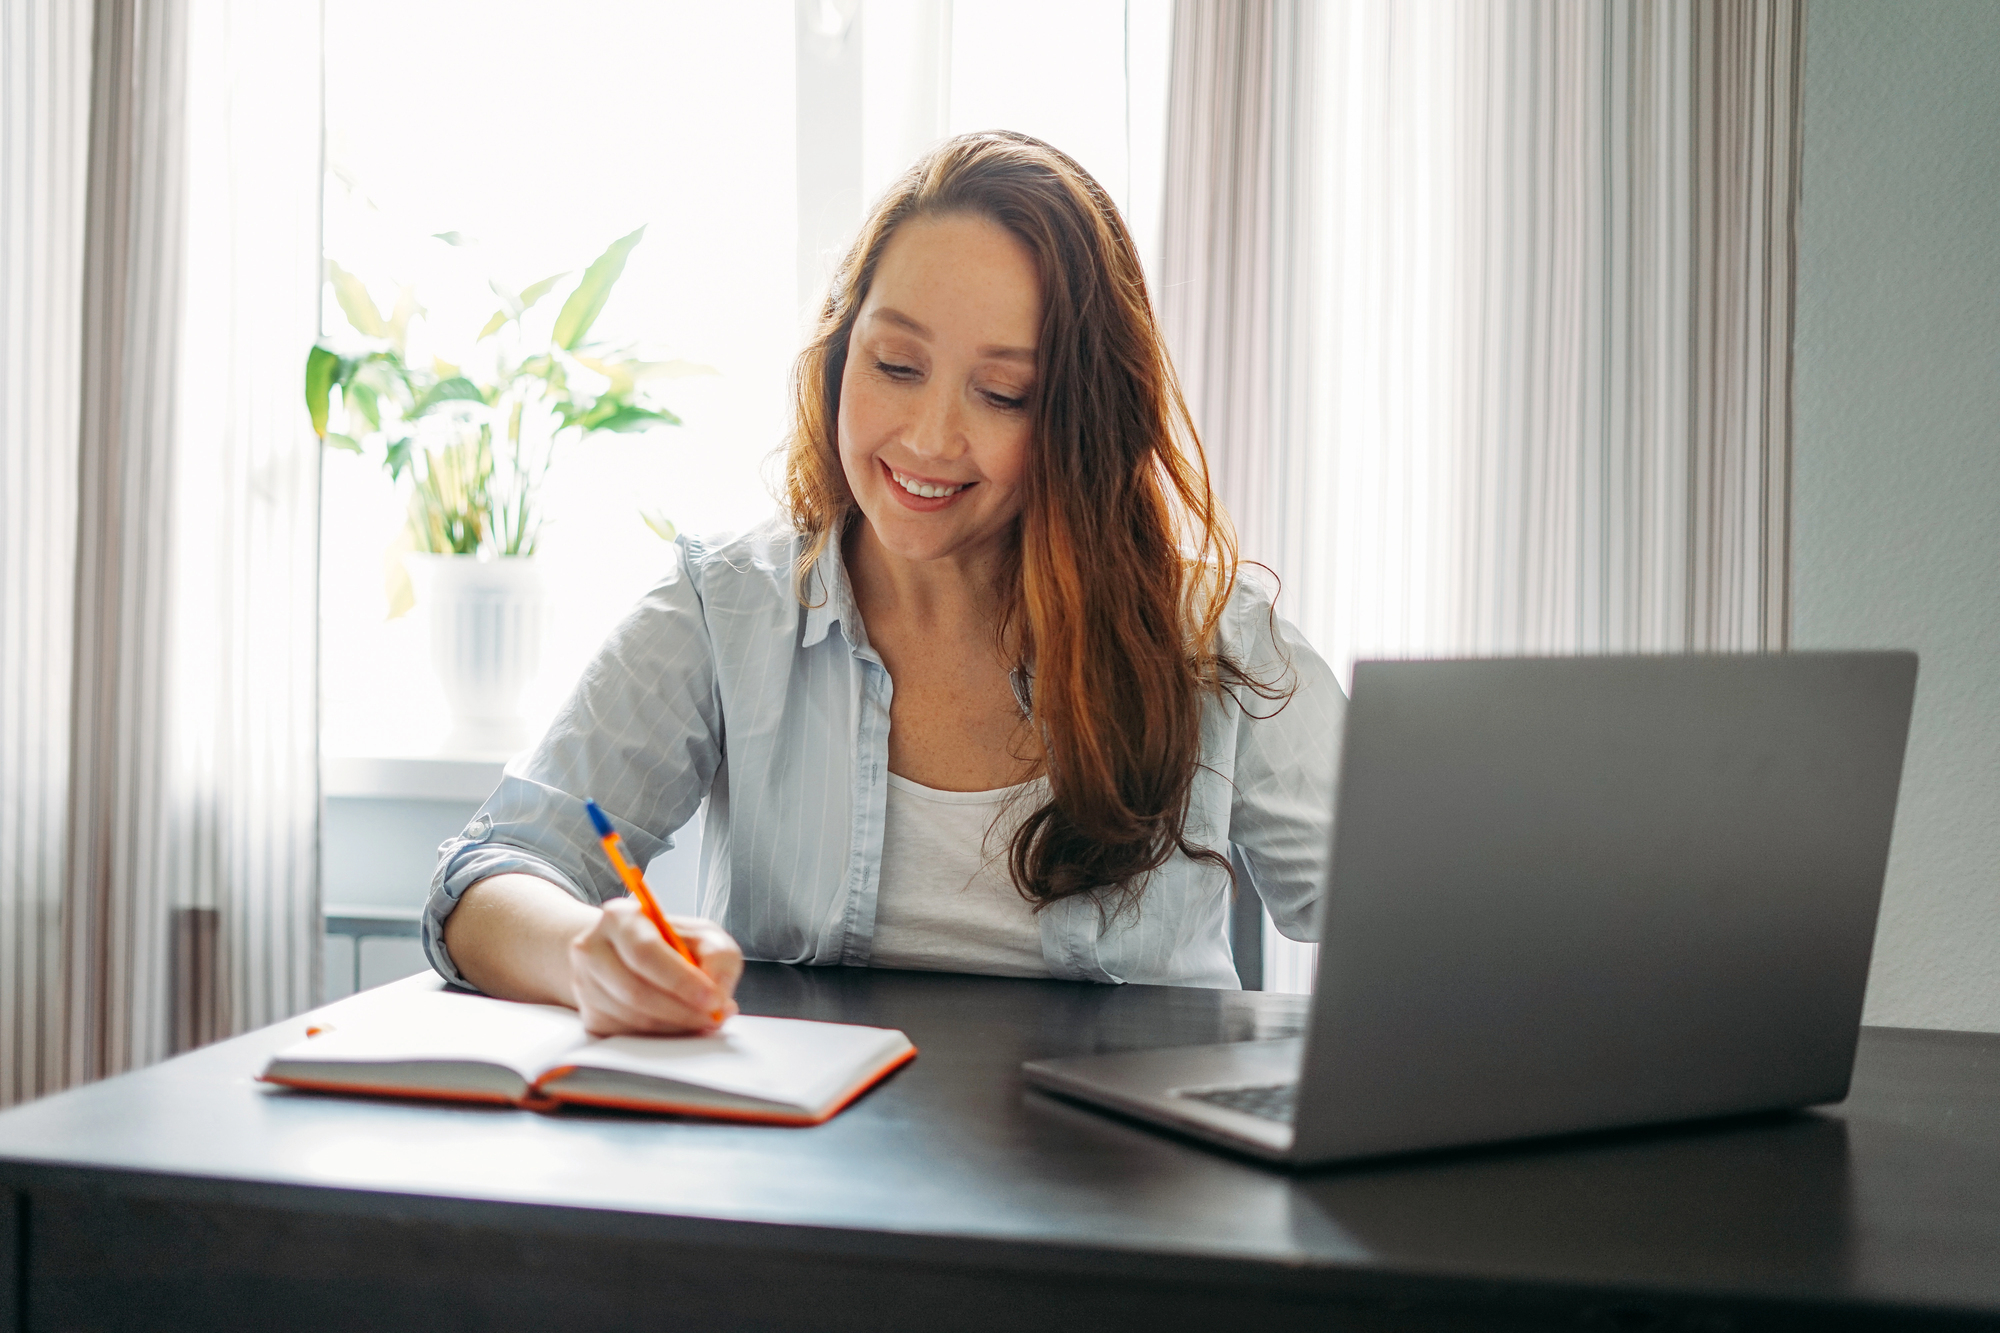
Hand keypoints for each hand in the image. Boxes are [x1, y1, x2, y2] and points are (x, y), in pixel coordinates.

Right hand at [567, 897, 743, 1036]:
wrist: (628, 956)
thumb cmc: (668, 943)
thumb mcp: (702, 935)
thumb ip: (719, 956)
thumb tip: (718, 991)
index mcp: (619, 917)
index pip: (646, 952)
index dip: (681, 980)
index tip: (712, 999)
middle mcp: (593, 949)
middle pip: (636, 991)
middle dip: (682, 1010)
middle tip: (713, 1017)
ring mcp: (585, 984)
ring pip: (632, 1017)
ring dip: (674, 1025)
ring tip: (701, 1020)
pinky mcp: (589, 1015)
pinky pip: (626, 1033)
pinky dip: (659, 1035)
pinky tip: (676, 1023)